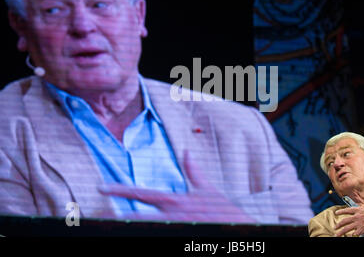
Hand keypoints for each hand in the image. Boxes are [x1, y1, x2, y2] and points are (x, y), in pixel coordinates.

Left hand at [98, 152, 254, 223]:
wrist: (236, 225)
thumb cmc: (220, 208)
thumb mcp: (205, 188)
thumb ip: (193, 170)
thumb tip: (187, 152)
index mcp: (173, 201)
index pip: (141, 193)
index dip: (119, 190)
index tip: (101, 187)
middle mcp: (170, 215)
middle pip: (135, 218)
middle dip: (118, 219)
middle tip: (102, 218)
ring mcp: (173, 228)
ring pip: (144, 229)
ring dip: (131, 228)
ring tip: (115, 227)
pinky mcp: (178, 236)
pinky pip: (159, 237)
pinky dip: (147, 234)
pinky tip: (137, 233)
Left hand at [334, 188, 363, 236]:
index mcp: (359, 210)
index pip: (347, 210)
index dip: (341, 212)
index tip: (336, 213)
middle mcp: (357, 217)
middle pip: (345, 221)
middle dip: (339, 224)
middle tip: (335, 227)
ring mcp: (359, 224)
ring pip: (347, 228)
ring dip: (341, 231)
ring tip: (336, 234)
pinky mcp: (363, 230)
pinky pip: (355, 233)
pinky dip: (352, 235)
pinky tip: (350, 236)